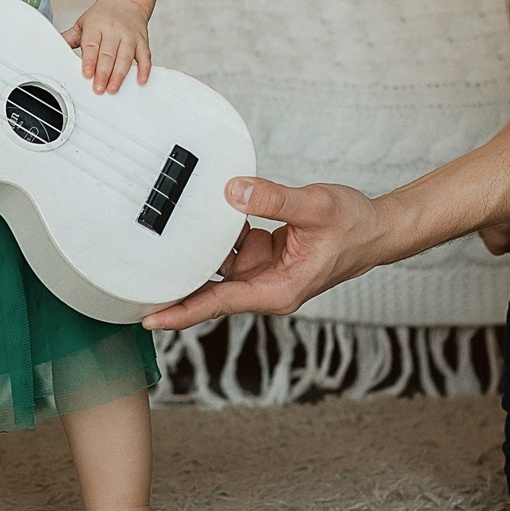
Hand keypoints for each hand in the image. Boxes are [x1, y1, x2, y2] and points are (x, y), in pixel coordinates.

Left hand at [62, 0, 151, 93]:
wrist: (125, 0)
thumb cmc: (102, 16)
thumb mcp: (83, 23)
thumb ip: (70, 37)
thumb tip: (54, 47)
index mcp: (96, 25)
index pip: (92, 45)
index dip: (89, 60)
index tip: (87, 74)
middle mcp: (114, 30)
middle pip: (109, 54)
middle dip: (104, 72)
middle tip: (99, 88)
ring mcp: (129, 36)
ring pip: (126, 56)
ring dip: (120, 74)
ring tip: (113, 88)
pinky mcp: (142, 41)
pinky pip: (145, 56)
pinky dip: (144, 69)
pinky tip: (140, 80)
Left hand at [143, 177, 387, 330]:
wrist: (378, 228)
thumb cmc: (354, 226)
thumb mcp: (315, 207)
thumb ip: (274, 199)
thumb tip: (234, 191)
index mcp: (278, 289)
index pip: (220, 303)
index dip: (183, 311)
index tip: (148, 319)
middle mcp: (267, 286)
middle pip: (211, 289)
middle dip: (176, 284)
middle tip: (131, 279)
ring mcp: (266, 271)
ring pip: (219, 264)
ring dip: (197, 249)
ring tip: (157, 237)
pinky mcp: (267, 254)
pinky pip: (233, 244)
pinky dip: (219, 231)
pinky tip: (204, 212)